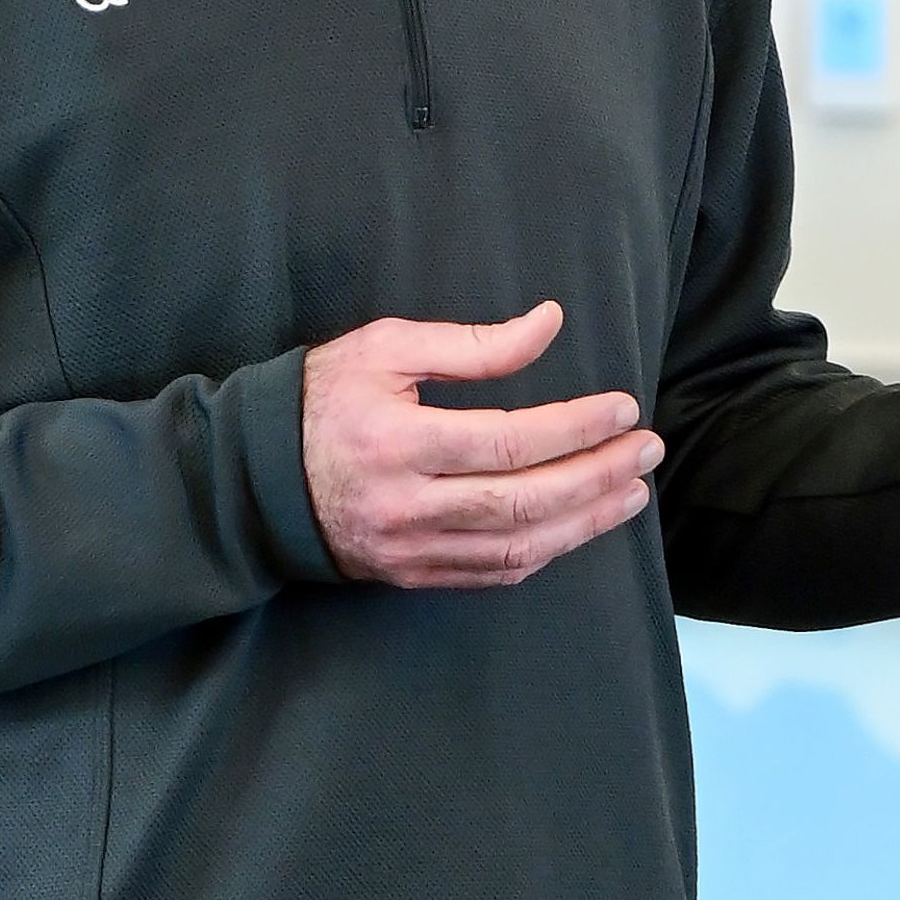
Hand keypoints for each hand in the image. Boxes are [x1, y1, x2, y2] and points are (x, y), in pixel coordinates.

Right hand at [302, 302, 660, 589]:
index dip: (576, 428)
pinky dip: (546, 549)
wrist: (253, 477)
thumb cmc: (322, 398)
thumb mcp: (385, 348)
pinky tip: (581, 523)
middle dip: (598, 477)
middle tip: (647, 450)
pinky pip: (496, 572)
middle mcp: (407, 505)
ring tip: (632, 490)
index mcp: (398, 441)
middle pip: (526, 501)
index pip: (510, 442)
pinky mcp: (413, 575)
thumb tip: (548, 324)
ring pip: (519, 546)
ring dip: (587, 522)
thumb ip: (471, 344)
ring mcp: (411, 549)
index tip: (623, 409)